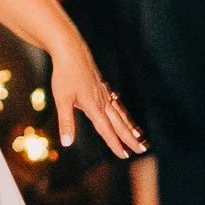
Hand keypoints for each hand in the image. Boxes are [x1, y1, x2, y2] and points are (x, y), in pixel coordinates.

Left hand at [47, 36, 143, 160]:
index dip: (115, 144)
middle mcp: (102, 101)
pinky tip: (124, 116)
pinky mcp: (102, 86)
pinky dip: (123, 113)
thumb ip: (66, 122)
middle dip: (129, 138)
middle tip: (142, 150)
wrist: (71, 49)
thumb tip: (67, 143)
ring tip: (139, 137)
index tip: (124, 155)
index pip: (106, 129)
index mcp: (93, 106)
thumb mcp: (62, 99)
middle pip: (118, 123)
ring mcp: (104, 93)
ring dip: (129, 127)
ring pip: (120, 113)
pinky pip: (117, 104)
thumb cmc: (64, 74)